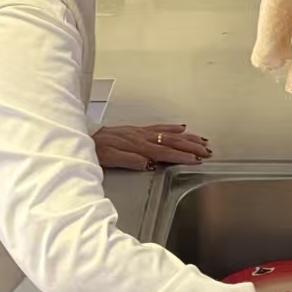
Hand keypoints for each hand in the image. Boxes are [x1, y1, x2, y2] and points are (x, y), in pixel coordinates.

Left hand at [93, 124, 210, 170]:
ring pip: (168, 134)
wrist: (84, 138)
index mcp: (137, 147)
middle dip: (191, 146)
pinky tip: (182, 128)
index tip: (196, 160)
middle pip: (171, 141)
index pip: (164, 152)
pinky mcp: (137, 130)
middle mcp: (142, 138)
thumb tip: (148, 163)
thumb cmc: (96, 151)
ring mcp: (141, 132)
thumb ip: (129, 160)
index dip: (181, 156)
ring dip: (186, 137)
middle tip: (207, 151)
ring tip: (202, 141)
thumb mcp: (109, 160)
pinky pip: (159, 127)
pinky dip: (172, 127)